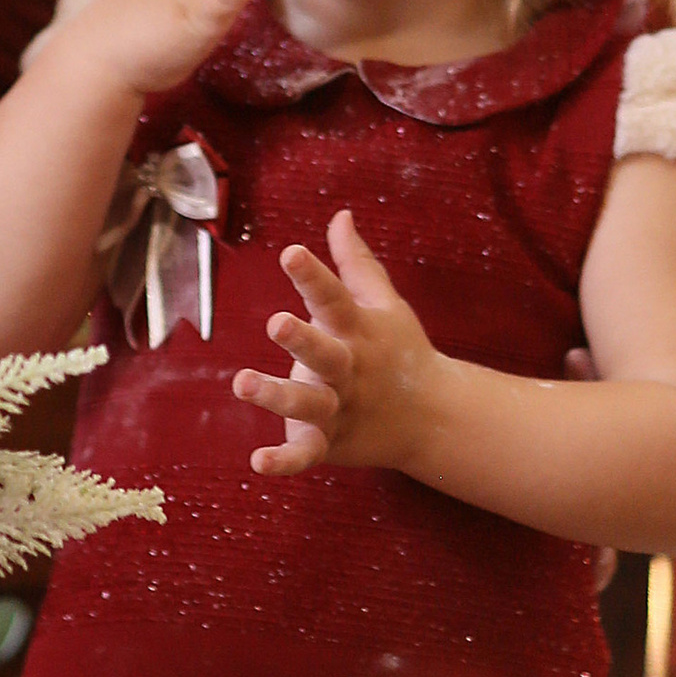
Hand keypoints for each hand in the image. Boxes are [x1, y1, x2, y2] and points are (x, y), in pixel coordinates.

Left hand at [239, 207, 443, 476]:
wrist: (433, 418)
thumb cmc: (398, 350)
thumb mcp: (383, 304)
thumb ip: (354, 263)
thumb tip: (340, 215)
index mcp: (357, 330)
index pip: (334, 298)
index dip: (312, 276)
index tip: (290, 252)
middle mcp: (348, 369)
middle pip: (324, 353)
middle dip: (301, 339)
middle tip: (276, 322)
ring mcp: (339, 409)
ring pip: (307, 404)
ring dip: (276, 396)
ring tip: (242, 383)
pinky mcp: (329, 444)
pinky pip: (305, 456)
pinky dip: (284, 462)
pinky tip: (258, 461)